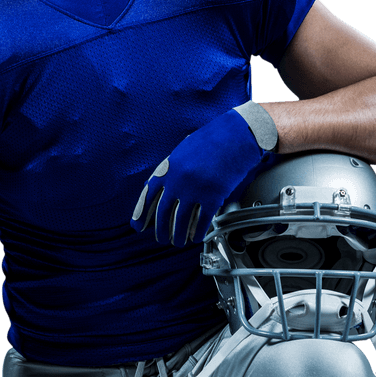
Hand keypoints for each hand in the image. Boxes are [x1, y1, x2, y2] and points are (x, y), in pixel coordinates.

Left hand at [131, 109, 269, 245]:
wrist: (237, 134)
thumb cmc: (212, 139)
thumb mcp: (183, 151)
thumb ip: (170, 169)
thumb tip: (158, 185)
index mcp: (168, 168)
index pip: (148, 196)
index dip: (141, 213)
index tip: (138, 225)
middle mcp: (178, 181)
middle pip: (163, 213)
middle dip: (160, 230)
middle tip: (162, 238)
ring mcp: (195, 190)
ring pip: (181, 221)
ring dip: (178, 235)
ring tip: (178, 241)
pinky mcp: (213, 197)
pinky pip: (202, 221)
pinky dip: (198, 232)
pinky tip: (196, 237)